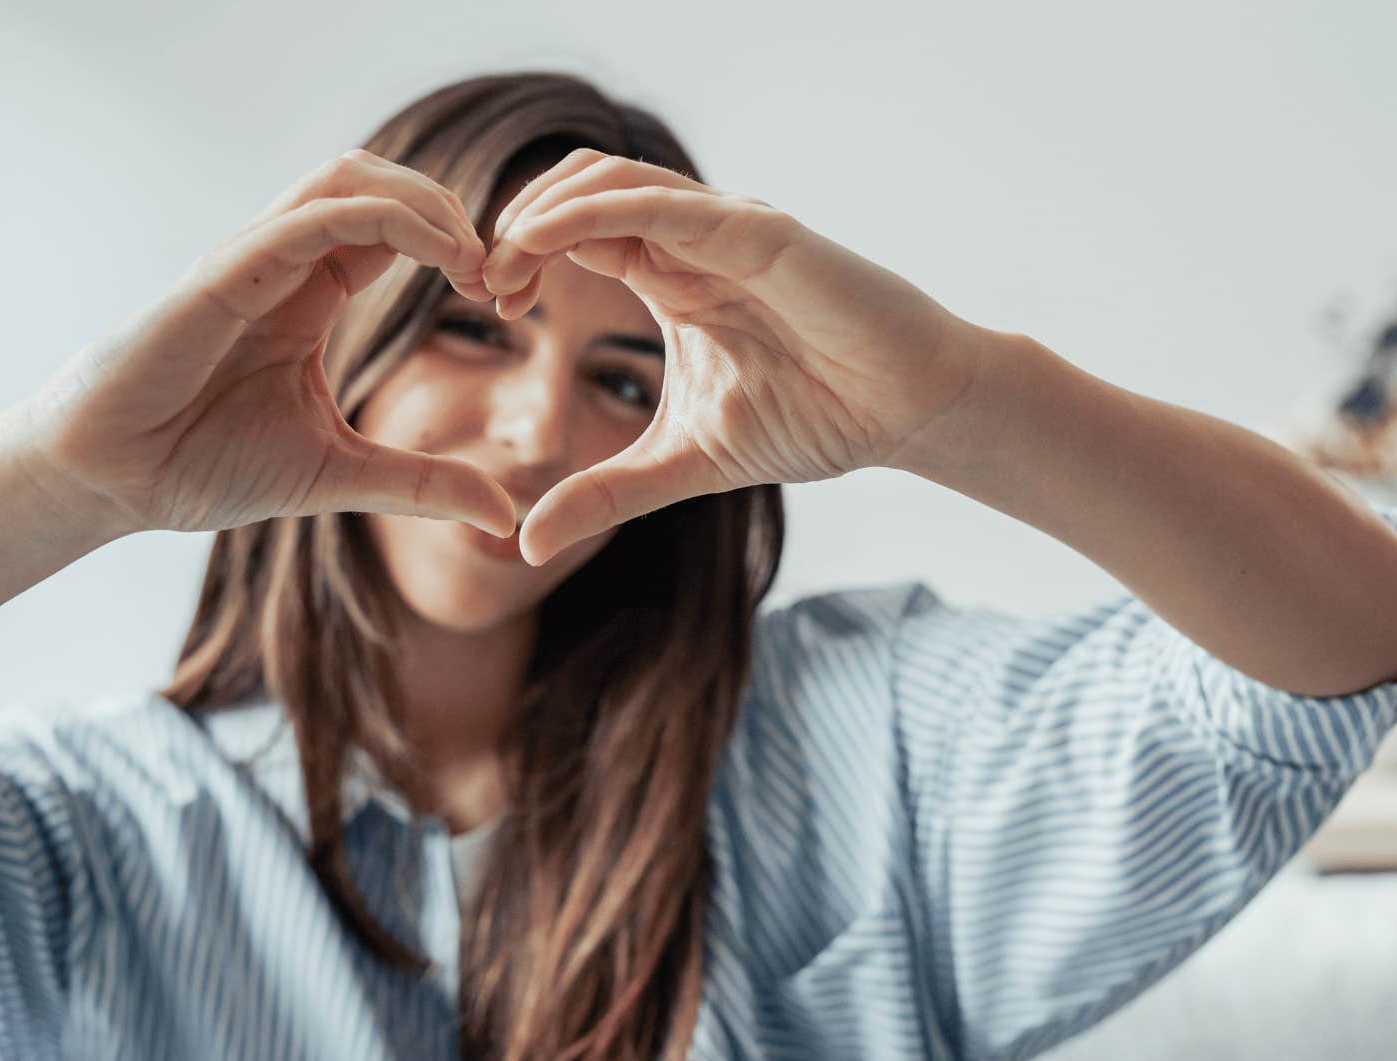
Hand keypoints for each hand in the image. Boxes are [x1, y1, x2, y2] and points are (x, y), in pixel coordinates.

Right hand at [17, 150, 517, 541]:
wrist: (111, 482)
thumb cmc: (199, 466)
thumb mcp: (337, 476)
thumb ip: (420, 485)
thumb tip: (505, 515)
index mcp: (309, 296)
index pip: (396, 230)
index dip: (460, 248)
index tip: (505, 301)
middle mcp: (285, 265)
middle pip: (382, 183)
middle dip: (454, 212)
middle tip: (500, 275)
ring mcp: (254, 261)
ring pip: (350, 177)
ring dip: (427, 202)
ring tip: (473, 260)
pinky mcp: (227, 272)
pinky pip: (314, 217)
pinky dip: (386, 220)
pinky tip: (440, 259)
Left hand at [479, 149, 995, 565]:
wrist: (910, 412)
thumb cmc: (816, 418)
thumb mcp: (683, 465)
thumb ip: (606, 494)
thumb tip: (525, 545)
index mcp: (671, 276)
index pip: (574, 234)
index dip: (520, 255)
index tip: (488, 301)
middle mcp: (690, 239)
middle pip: (577, 189)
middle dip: (517, 226)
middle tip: (485, 282)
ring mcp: (723, 228)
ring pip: (611, 179)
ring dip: (542, 210)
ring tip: (504, 261)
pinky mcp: (758, 233)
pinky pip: (662, 203)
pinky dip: (594, 210)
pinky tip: (545, 238)